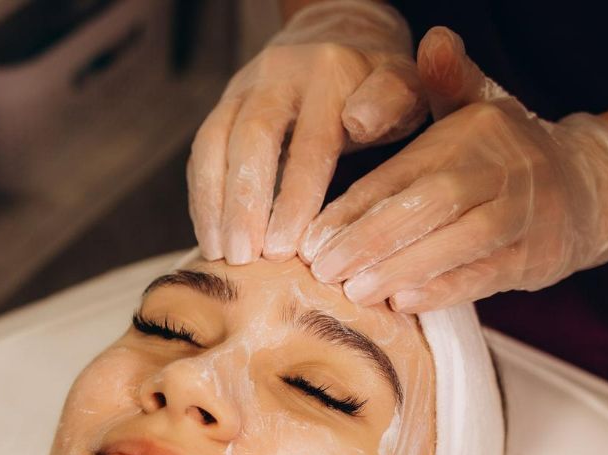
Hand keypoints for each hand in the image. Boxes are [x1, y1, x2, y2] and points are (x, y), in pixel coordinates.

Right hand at [187, 0, 426, 264]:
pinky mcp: (221, 105)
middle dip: (244, 203)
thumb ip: (391, 103)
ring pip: (214, 143)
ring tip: (220, 254)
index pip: (309, 142)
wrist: (337, 43)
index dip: (294, 198)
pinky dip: (203, 197)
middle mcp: (279, 74)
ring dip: (213, 203)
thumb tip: (360, 121)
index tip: (285, 250)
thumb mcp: (405, 90)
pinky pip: (202, 152)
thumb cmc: (377, 92)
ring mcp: (243, 87)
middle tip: (243, 258)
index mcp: (330, 74)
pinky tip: (211, 237)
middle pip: (251, 138)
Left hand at [300, 27, 607, 311]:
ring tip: (354, 290)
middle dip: (371, 238)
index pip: (403, 171)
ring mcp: (519, 216)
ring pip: (457, 243)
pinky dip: (444, 289)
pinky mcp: (532, 257)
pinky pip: (485, 275)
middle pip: (430, 204)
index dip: (355, 206)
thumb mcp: (475, 106)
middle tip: (324, 268)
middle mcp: (497, 171)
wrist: (587, 186)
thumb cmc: (504, 153)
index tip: (313, 236)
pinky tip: (403, 302)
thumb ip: (443, 81)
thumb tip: (434, 40)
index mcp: (471, 134)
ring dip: (402, 268)